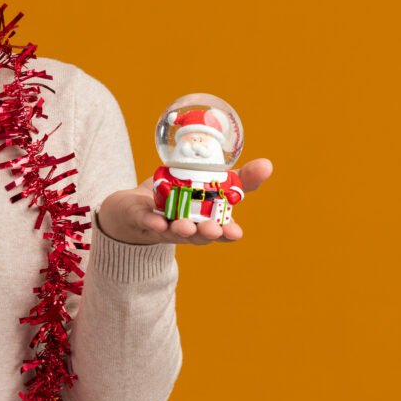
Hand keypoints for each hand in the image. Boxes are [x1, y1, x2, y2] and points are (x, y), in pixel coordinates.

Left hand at [96, 159, 272, 245]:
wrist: (132, 207)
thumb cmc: (177, 197)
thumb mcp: (208, 183)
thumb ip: (238, 178)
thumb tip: (268, 165)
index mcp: (204, 222)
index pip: (220, 232)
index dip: (228, 233)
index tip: (236, 232)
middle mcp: (185, 229)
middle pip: (198, 235)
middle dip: (206, 233)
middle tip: (214, 229)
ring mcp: (162, 226)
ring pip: (173, 231)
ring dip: (181, 229)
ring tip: (186, 226)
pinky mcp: (141, 219)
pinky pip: (147, 222)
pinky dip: (152, 222)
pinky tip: (156, 221)